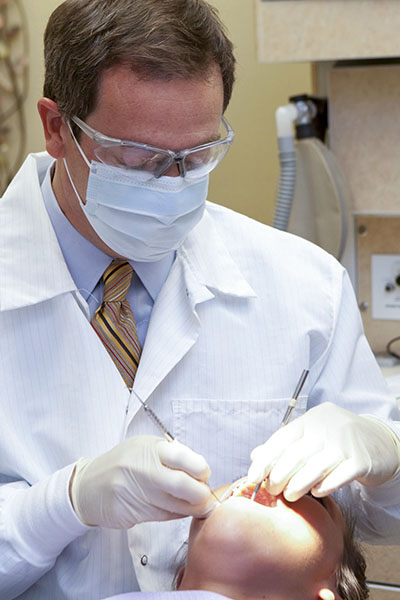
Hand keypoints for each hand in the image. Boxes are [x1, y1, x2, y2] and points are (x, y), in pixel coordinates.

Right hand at [69, 436, 215, 527]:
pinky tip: (179, 510)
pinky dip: (175, 514)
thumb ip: (171, 457)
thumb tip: (201, 473)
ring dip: (191, 508)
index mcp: (148, 448)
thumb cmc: (123, 464)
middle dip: (200, 493)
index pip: (181, 456)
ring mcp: (133, 491)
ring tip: (198, 506)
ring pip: (173, 505)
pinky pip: (161, 515)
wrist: (87, 485)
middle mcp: (140, 468)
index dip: (200, 468)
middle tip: (206, 496)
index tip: (205, 474)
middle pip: (180, 484)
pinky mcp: (129, 511)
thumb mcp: (145, 449)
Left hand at [247, 402, 399, 501]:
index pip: (282, 439)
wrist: (378, 440)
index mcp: (310, 420)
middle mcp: (326, 428)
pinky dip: (325, 485)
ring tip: (289, 496)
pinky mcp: (361, 460)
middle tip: (271, 490)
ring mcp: (345, 443)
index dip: (265, 459)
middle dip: (279, 475)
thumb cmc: (337, 440)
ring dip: (299, 484)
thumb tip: (255, 456)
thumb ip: (284, 446)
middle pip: (297, 454)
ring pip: (316, 466)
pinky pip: (340, 475)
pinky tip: (317, 492)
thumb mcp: (310, 435)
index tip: (252, 477)